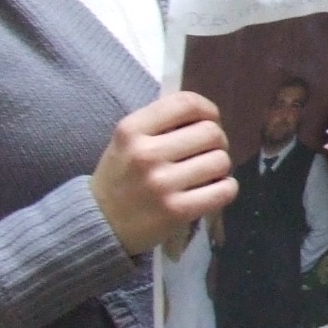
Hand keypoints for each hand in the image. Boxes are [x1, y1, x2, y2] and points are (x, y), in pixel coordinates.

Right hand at [92, 91, 234, 257]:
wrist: (101, 224)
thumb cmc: (122, 177)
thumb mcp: (127, 141)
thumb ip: (161, 123)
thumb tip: (207, 116)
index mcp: (131, 130)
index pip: (186, 103)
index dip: (208, 109)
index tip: (208, 120)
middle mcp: (145, 154)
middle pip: (211, 132)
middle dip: (217, 141)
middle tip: (207, 152)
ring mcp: (161, 184)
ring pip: (221, 161)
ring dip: (220, 166)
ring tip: (206, 173)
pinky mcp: (176, 211)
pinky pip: (224, 190)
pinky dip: (226, 188)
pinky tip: (212, 190)